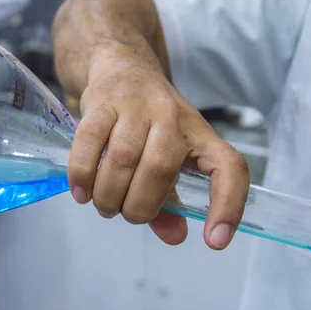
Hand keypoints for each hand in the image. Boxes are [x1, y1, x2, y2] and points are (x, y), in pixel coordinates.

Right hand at [67, 52, 249, 248]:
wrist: (124, 68)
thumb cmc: (151, 124)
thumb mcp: (171, 159)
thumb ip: (171, 203)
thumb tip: (174, 236)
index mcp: (201, 136)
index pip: (229, 168)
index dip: (227, 205)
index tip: (215, 241)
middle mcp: (174, 117)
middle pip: (159, 170)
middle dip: (138, 207)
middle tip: (125, 215)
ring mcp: (138, 105)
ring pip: (123, 158)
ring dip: (109, 195)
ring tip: (104, 206)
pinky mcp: (103, 102)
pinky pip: (90, 142)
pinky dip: (83, 174)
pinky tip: (82, 193)